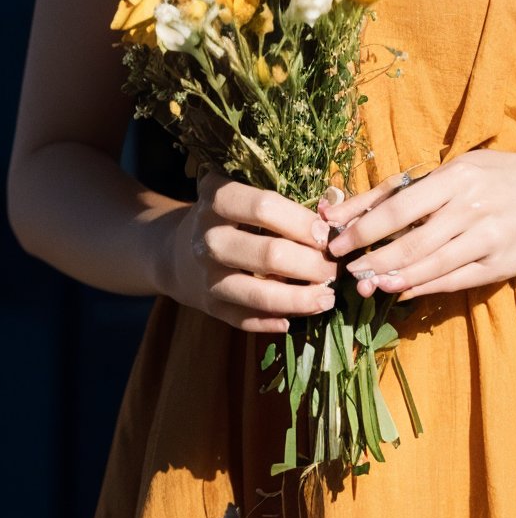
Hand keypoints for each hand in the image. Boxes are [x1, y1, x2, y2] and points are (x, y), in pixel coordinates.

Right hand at [165, 169, 336, 331]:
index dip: (302, 222)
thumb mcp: (245, 197)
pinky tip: (295, 318)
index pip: (264, 207)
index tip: (327, 233)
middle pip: (269, 254)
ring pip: (260, 295)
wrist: (178, 252)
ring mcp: (207, 276)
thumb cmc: (228, 219)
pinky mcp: (210, 306)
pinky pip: (248, 320)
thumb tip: (334, 215)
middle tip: (334, 269)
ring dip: (301, 299)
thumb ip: (284, 204)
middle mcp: (208, 238)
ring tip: (327, 298)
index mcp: (217, 199)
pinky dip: (275, 321)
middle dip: (311, 265)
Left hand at [319, 149, 515, 299]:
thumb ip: (406, 189)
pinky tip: (401, 291)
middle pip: (411, 240)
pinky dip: (424, 287)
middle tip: (346, 271)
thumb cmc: (499, 178)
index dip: (363, 227)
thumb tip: (346, 207)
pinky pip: (454, 280)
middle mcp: (471, 207)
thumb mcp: (457, 170)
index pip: (399, 205)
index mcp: (456, 177)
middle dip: (373, 258)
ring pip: (430, 265)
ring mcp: (488, 237)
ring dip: (394, 277)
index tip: (334, 240)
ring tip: (367, 284)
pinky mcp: (499, 264)